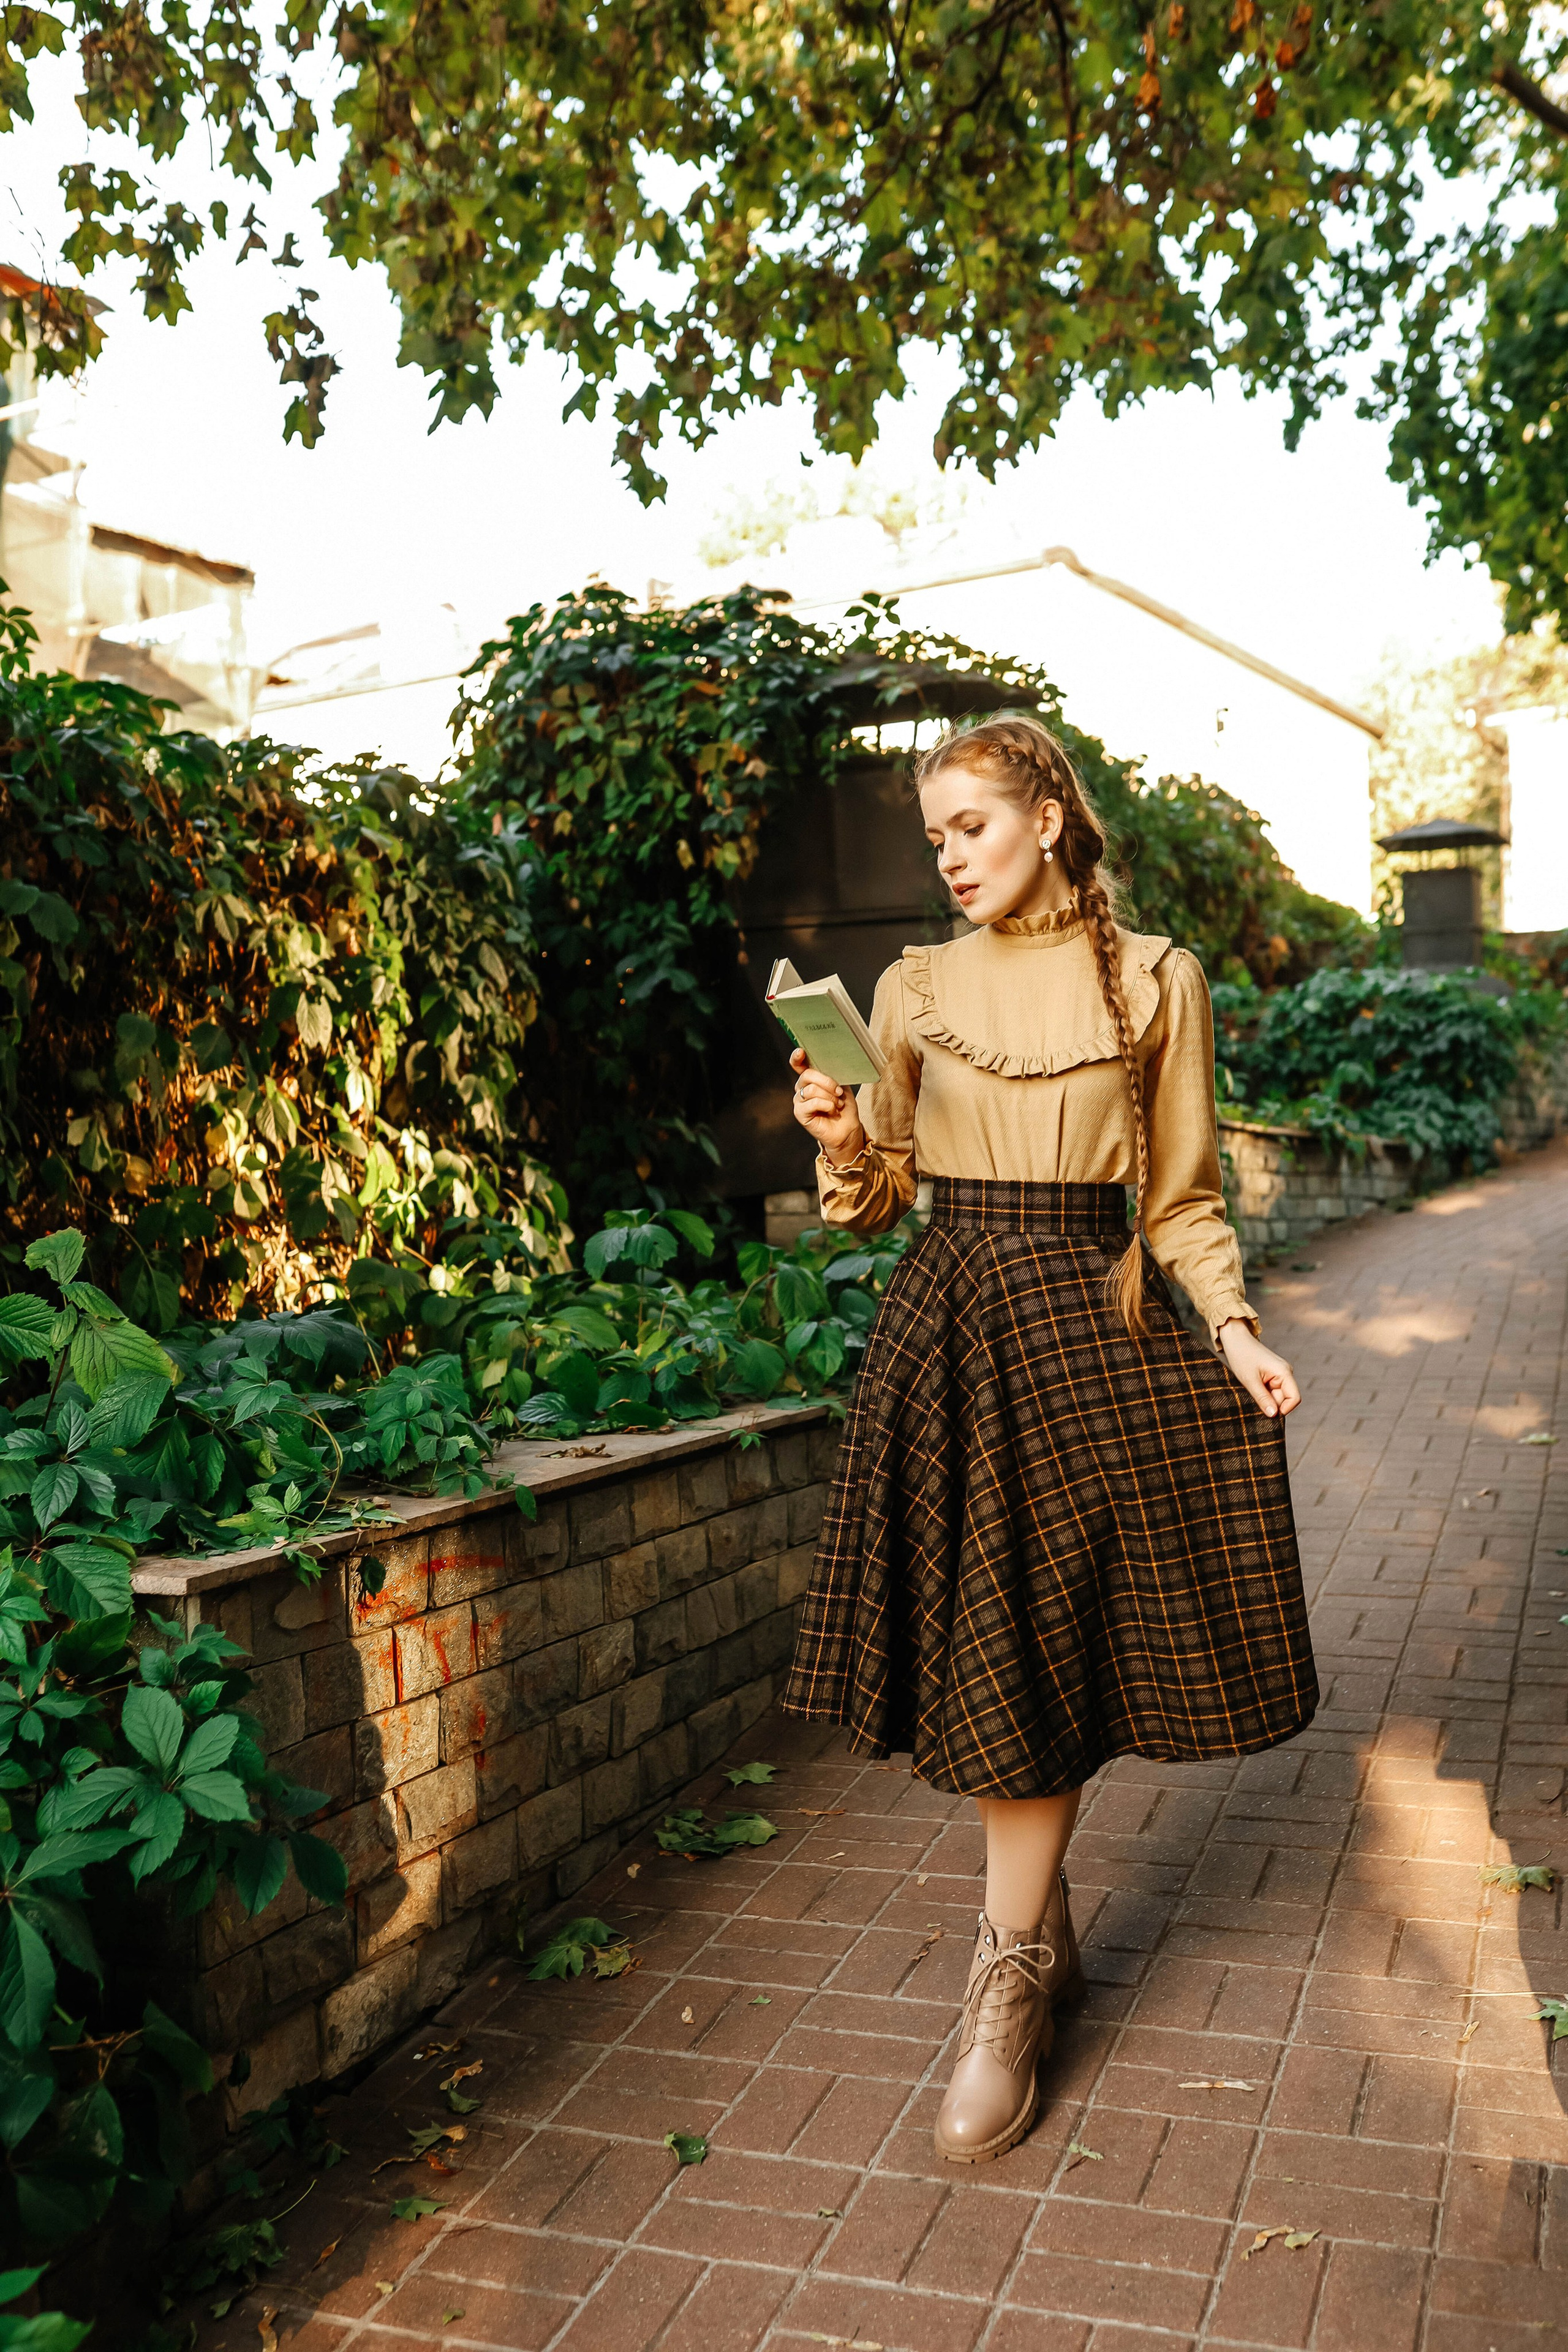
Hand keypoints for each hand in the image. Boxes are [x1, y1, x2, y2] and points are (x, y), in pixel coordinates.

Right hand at [789, 1048, 865, 1164]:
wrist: (847, 1128)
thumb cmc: (844, 1107)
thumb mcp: (842, 1085)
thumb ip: (831, 1074)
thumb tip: (827, 1064)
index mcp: (811, 1079)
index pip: (799, 1065)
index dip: (797, 1057)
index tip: (801, 1052)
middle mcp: (803, 1088)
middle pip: (807, 1075)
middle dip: (827, 1082)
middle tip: (839, 1091)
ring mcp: (800, 1101)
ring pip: (812, 1089)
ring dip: (830, 1096)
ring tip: (837, 1104)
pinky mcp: (800, 1113)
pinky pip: (812, 1102)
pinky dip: (827, 1105)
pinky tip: (832, 1110)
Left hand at [1217, 1319, 1299, 1417]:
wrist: (1234, 1339)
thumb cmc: (1241, 1355)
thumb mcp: (1250, 1380)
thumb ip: (1262, 1398)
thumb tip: (1273, 1415)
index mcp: (1284, 1372)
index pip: (1294, 1399)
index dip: (1283, 1410)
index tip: (1267, 1413)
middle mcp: (1285, 1374)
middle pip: (1284, 1400)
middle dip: (1270, 1405)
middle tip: (1252, 1401)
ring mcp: (1278, 1375)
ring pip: (1276, 1397)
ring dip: (1264, 1400)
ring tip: (1250, 1392)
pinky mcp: (1271, 1376)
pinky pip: (1270, 1392)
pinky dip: (1262, 1394)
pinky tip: (1251, 1389)